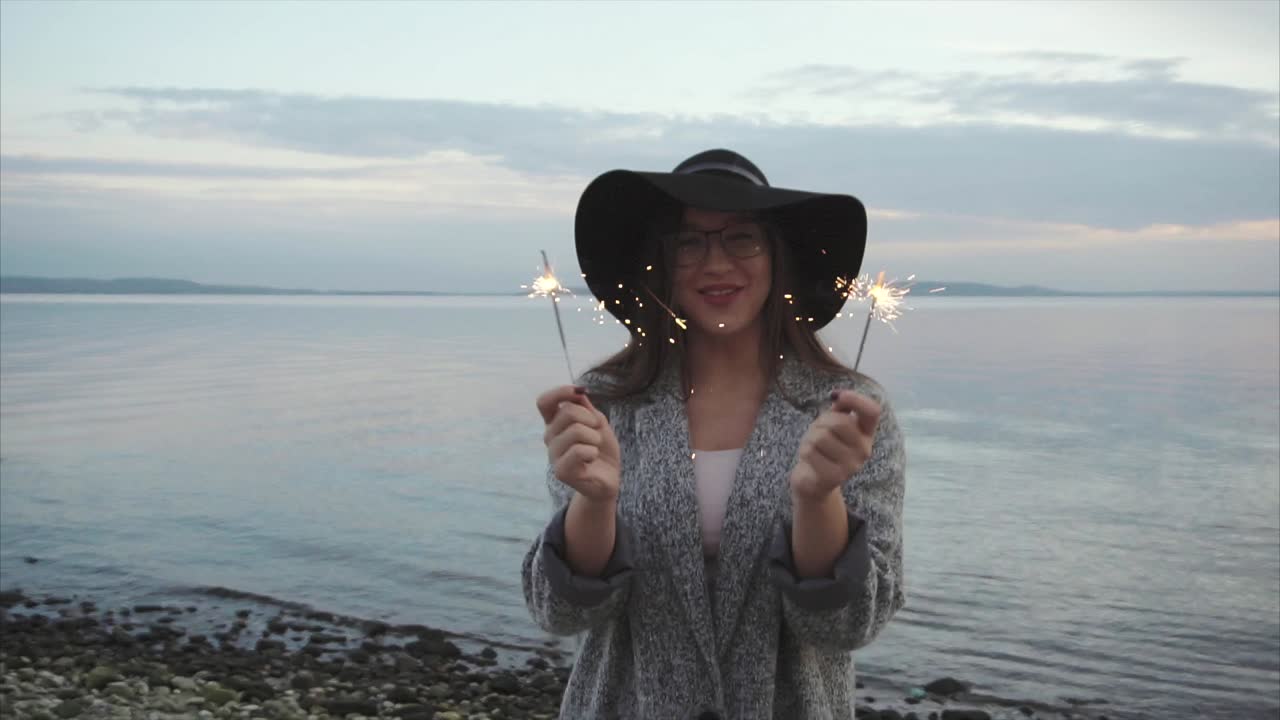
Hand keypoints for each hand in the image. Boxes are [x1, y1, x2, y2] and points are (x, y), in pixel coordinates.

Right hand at [536, 386, 621, 503]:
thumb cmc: (601, 449)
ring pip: (576, 431)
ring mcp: (553, 455)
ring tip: (594, 448)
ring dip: (594, 438)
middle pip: (567, 412)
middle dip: (591, 418)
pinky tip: (591, 460)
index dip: (560, 392)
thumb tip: (578, 391)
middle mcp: (549, 438)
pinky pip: (579, 451)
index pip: (544, 402)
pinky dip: (593, 452)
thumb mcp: (597, 422)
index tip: (578, 392)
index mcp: (555, 423)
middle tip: (597, 432)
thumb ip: (586, 407)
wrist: (609, 478)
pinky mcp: (560, 471)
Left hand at [789, 390, 880, 504]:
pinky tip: (810, 460)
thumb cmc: (823, 446)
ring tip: (813, 447)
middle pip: (840, 423)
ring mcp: (851, 466)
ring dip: (810, 438)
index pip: (872, 411)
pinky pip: (811, 452)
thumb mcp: (832, 422)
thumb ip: (840, 407)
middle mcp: (864, 450)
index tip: (838, 396)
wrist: (813, 480)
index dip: (855, 399)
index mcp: (866, 433)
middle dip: (821, 422)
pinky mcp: (835, 477)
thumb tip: (839, 396)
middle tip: (818, 432)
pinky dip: (805, 452)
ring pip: (821, 437)